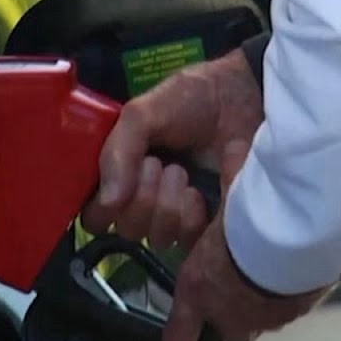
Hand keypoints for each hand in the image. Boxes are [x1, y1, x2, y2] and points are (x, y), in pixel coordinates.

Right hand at [82, 49, 262, 249]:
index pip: (94, 214)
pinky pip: (186, 241)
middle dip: (142, 197)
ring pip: (154, 238)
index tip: (122, 179)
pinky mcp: (206, 226)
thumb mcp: (143, 114)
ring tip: (182, 174)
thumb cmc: (193, 101)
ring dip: (167, 205)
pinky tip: (199, 193)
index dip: (103, 206)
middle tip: (159, 164)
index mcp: (120, 172)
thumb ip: (117, 152)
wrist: (245, 98)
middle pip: (125, 229)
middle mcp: (143, 199)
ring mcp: (174, 215)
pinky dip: (190, 217)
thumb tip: (109, 201)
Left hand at [163, 141, 331, 340]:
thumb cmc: (242, 217)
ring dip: (262, 299)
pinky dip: (290, 288)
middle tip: (235, 285)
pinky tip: (292, 262)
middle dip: (232, 316)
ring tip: (268, 267)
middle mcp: (233, 316)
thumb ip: (212, 222)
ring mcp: (270, 316)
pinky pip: (291, 304)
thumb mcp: (214, 217)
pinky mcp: (302, 307)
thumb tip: (211, 198)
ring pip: (263, 318)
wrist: (294, 226)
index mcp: (198, 294)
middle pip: (232, 333)